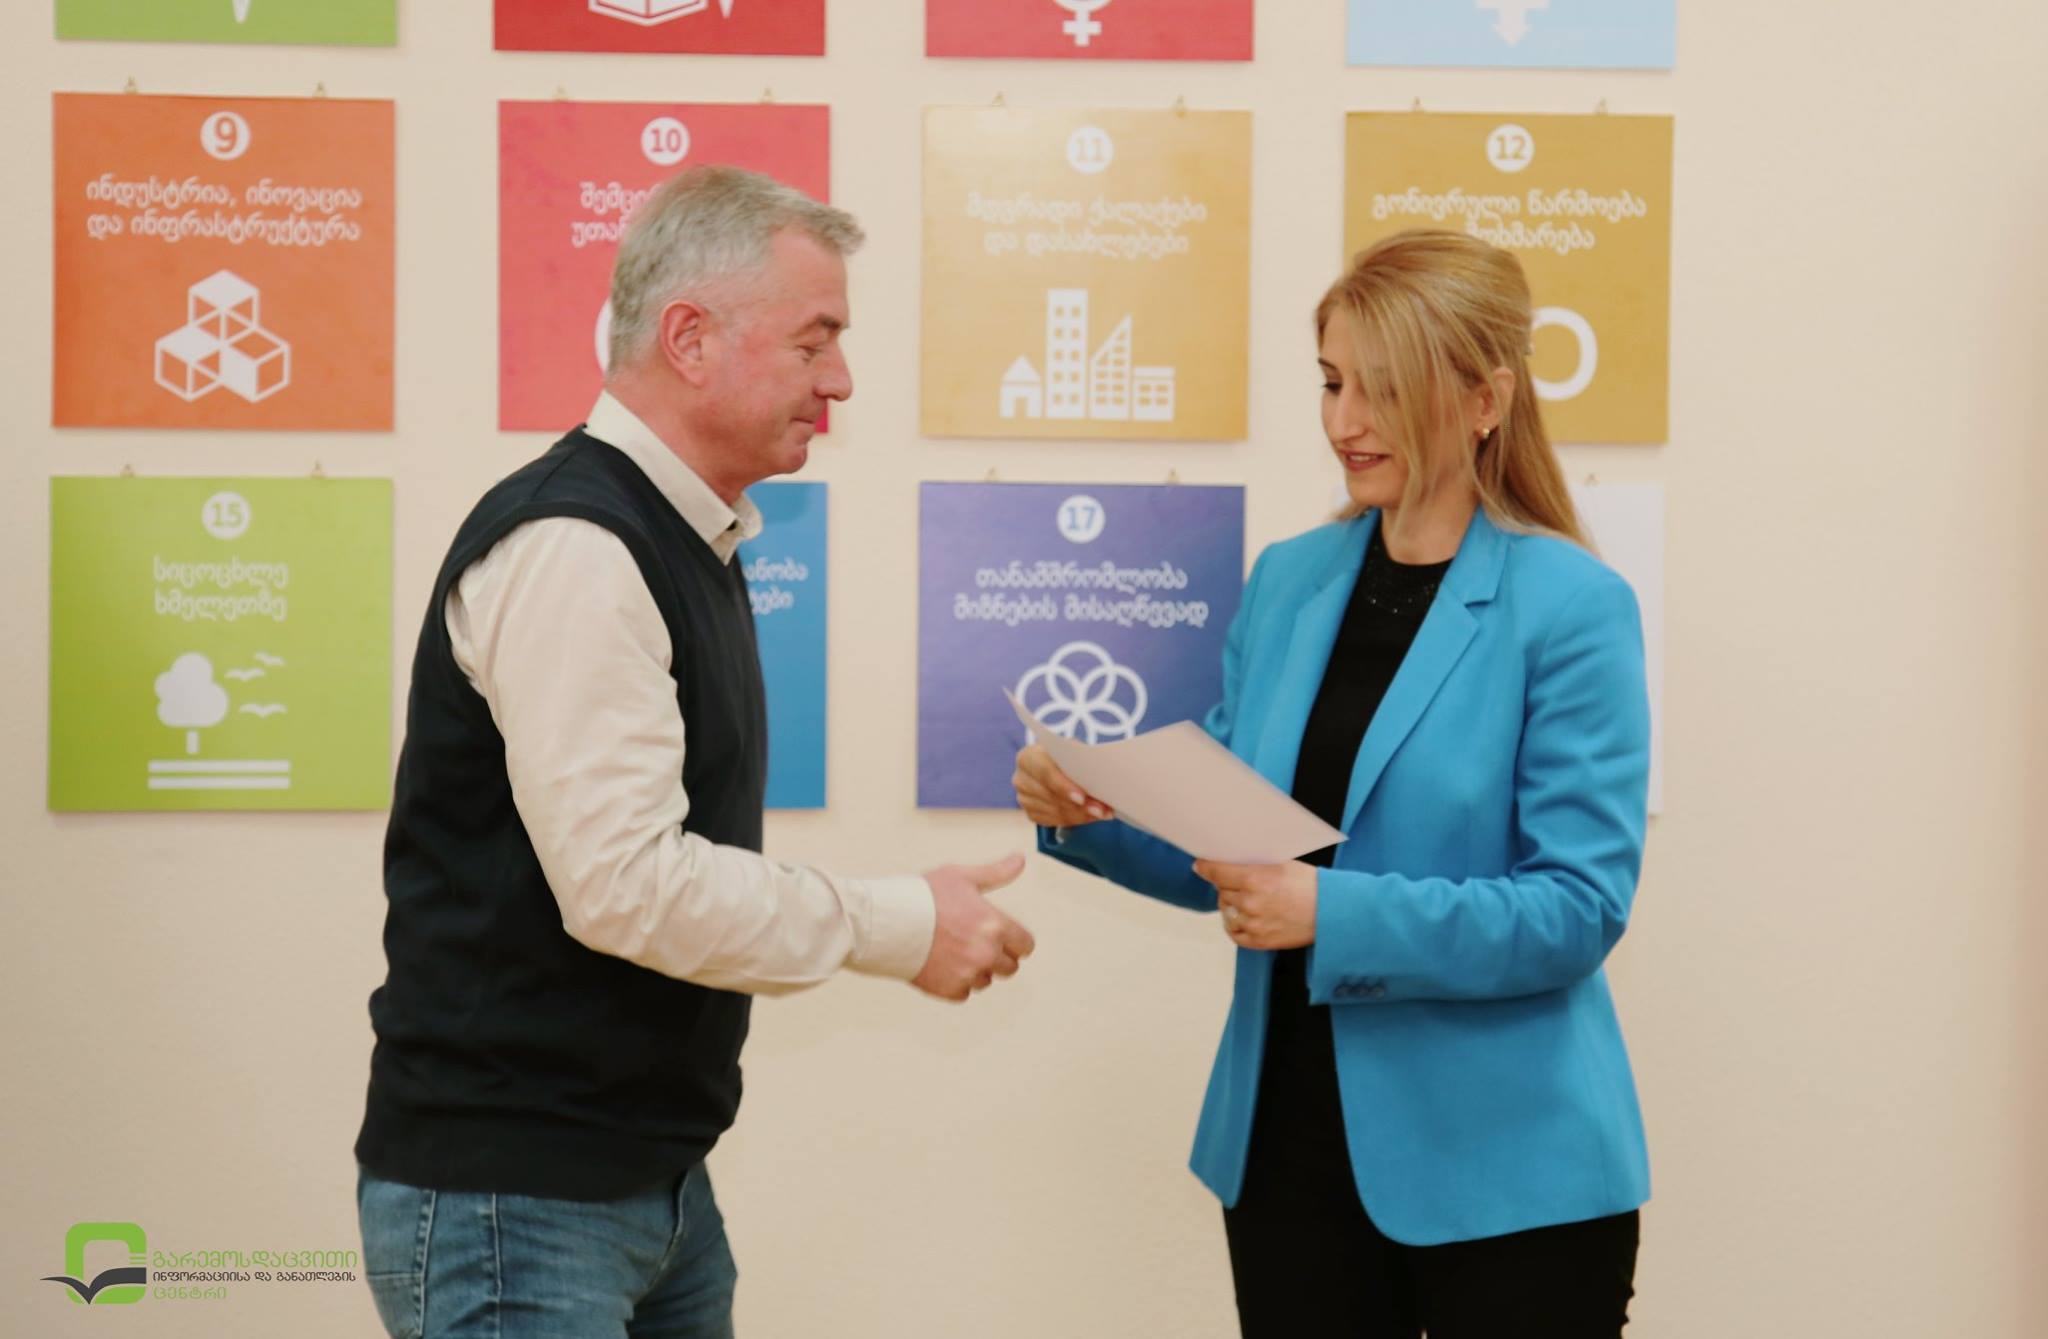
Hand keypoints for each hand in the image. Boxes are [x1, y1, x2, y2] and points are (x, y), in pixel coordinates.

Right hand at [912, 854, 1035, 1001]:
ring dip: (976, 969)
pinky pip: (964, 993)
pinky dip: (956, 982)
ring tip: (953, 951)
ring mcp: (968, 974)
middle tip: (973, 942)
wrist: (887, 922)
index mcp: (996, 926)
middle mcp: (987, 953)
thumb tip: (1020, 860)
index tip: (1002, 936)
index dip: (1015, 940)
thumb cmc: (923, 895)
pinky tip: (942, 964)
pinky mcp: (949, 989)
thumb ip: (996, 872)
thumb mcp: (961, 877)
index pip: (1025, 946)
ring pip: (986, 980)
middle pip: (1009, 967)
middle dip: (997, 955)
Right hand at [1012, 744, 1114, 828]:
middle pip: (1052, 796)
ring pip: (1056, 812)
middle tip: (1102, 810)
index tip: (1082, 797)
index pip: (1045, 772)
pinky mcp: (1031, 813)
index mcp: (1028, 757)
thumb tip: (1099, 778)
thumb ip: (1080, 761)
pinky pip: (1056, 821)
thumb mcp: (1072, 751)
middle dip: (1079, 806)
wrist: (1054, 766)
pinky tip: (1091, 816)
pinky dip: (1076, 820)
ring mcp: (1024, 799)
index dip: (1063, 786)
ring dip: (1082, 815)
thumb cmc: (1065, 756)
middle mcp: (1021, 779)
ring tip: (1103, 813)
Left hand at [1193, 860, 1317, 950]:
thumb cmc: (1310, 884)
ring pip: (1226, 911)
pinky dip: (1235, 924)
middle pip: (1222, 891)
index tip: (1200, 865)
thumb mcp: (1282, 864)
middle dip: (1227, 885)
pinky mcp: (1260, 942)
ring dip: (1231, 904)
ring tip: (1247, 899)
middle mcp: (1250, 902)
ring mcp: (1254, 924)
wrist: (1333, 912)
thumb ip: (1254, 864)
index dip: (1206, 867)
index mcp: (1254, 879)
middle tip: (1240, 882)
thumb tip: (1231, 860)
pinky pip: (1234, 933)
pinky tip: (1243, 917)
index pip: (1217, 872)